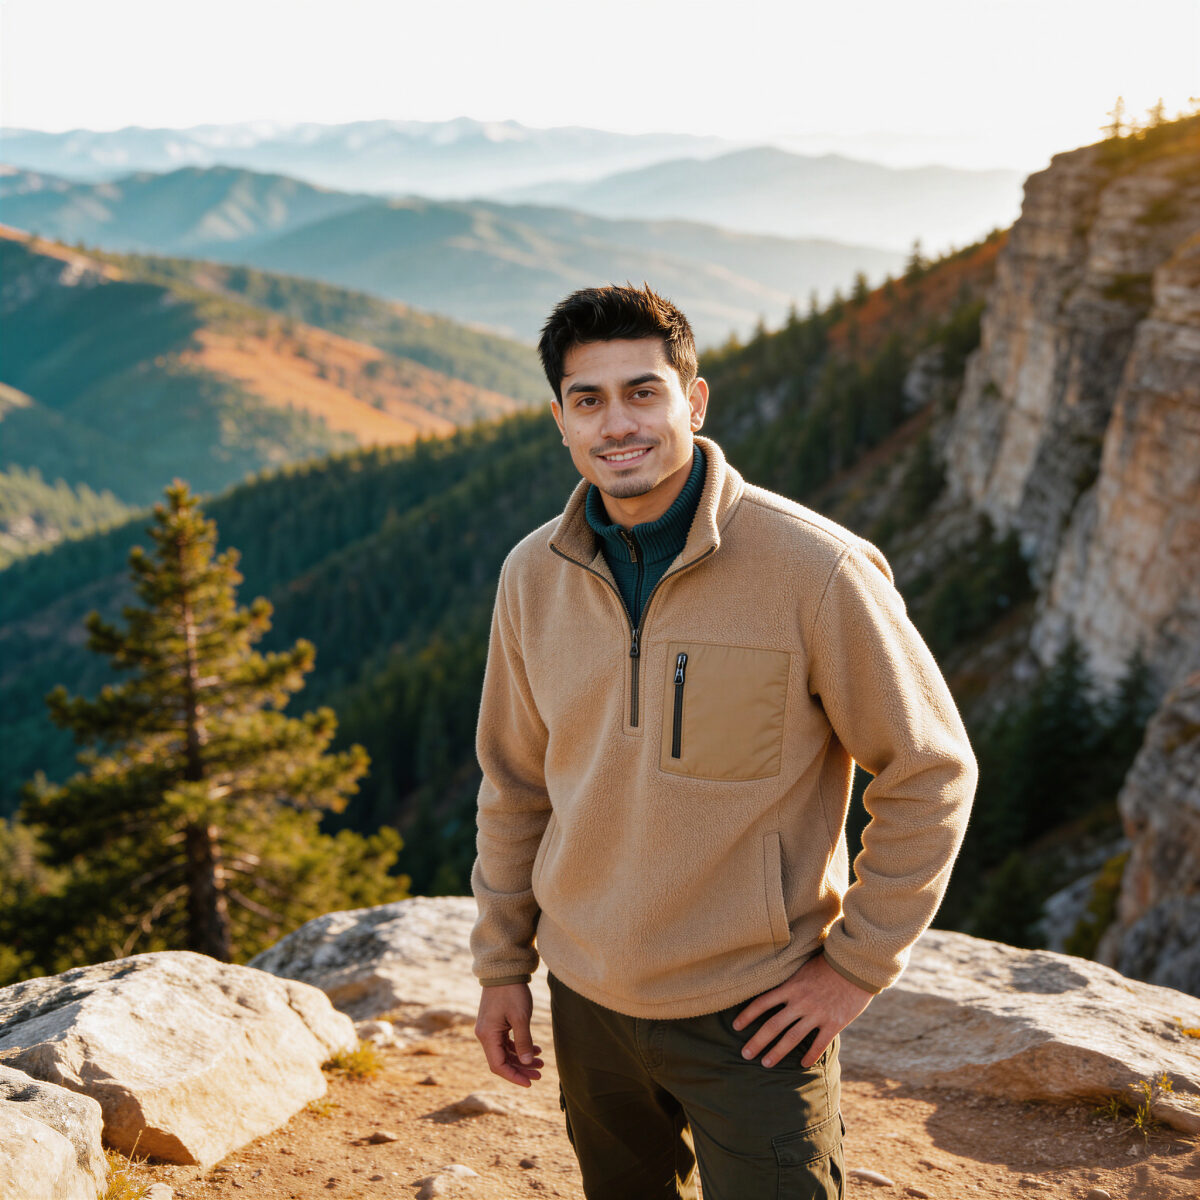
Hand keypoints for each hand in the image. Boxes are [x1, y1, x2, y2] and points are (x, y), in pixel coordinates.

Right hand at [474, 983, 544, 1087]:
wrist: (504, 969)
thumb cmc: (512, 991)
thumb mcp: (520, 1017)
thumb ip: (523, 1041)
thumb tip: (528, 1062)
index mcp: (487, 1035)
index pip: (498, 1065)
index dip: (514, 1076)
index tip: (530, 1083)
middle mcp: (485, 1034)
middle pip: (502, 1061)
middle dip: (521, 1069)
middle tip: (540, 1074)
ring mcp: (489, 1028)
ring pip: (505, 1052)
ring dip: (522, 1059)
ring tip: (541, 1062)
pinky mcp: (495, 1023)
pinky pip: (506, 1042)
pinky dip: (519, 1047)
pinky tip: (535, 1048)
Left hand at [732, 952, 872, 1068]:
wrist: (856, 965)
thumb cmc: (828, 963)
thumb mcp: (803, 967)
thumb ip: (790, 981)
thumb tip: (775, 989)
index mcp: (791, 986)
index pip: (762, 1002)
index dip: (747, 1015)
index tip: (735, 1027)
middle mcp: (800, 1001)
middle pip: (772, 1025)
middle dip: (757, 1042)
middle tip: (745, 1054)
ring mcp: (817, 1013)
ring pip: (791, 1038)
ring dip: (777, 1052)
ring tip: (766, 1063)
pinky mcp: (834, 1023)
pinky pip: (818, 1044)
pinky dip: (809, 1056)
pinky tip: (802, 1064)